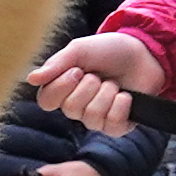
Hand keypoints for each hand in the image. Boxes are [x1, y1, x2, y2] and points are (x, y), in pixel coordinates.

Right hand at [30, 30, 161, 132]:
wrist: (144, 52)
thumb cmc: (109, 50)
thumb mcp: (80, 50)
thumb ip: (56, 65)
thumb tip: (31, 79)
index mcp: (63, 88)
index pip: (46, 101)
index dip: (60, 88)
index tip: (76, 70)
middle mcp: (77, 107)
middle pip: (71, 109)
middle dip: (89, 86)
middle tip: (99, 74)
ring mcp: (97, 118)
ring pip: (92, 118)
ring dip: (107, 94)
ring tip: (114, 83)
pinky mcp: (118, 125)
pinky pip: (112, 126)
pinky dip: (121, 106)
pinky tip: (126, 96)